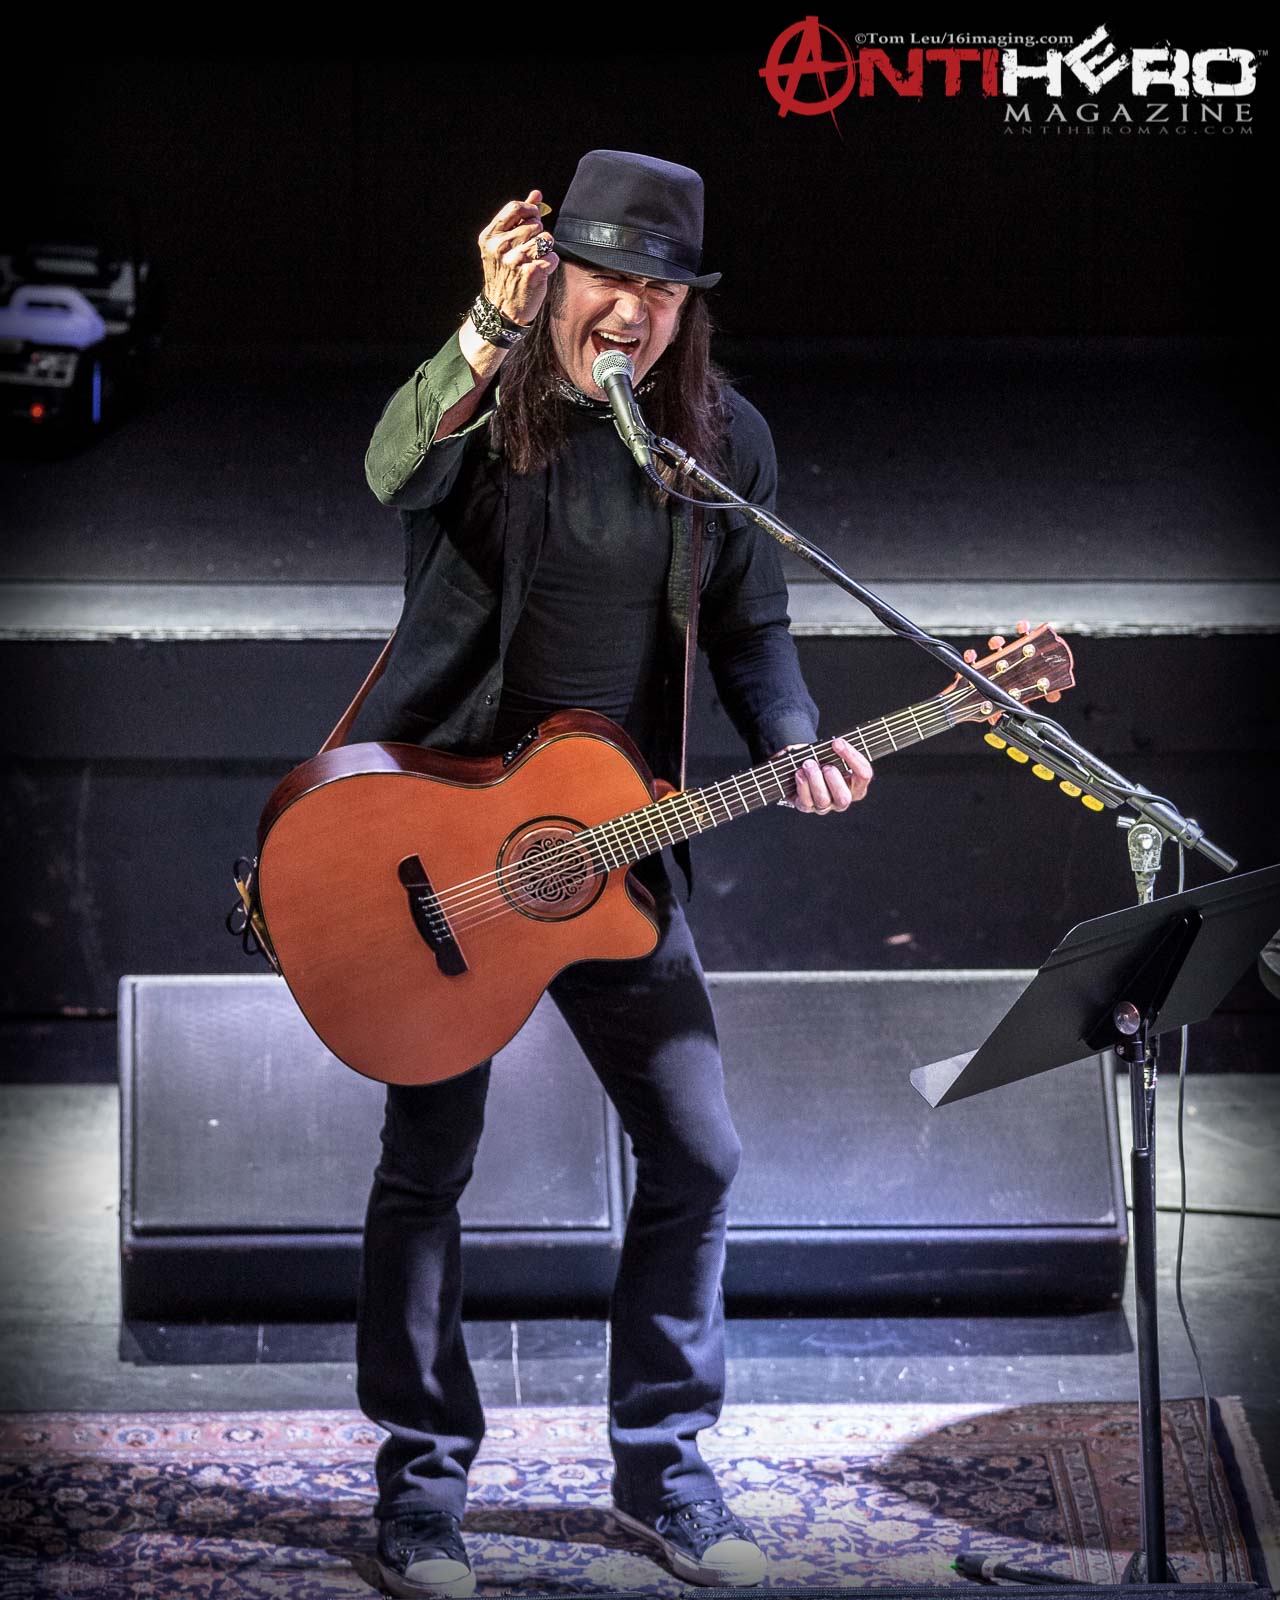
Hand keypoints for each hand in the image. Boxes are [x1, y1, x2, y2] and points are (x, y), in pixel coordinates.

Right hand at [478, 188, 558, 325]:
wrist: (501, 310)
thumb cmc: (505, 275)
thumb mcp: (503, 245)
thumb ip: (520, 218)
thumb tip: (536, 194)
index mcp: (490, 237)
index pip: (515, 207)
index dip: (530, 209)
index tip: (535, 217)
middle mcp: (500, 247)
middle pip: (534, 224)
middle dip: (538, 234)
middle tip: (530, 251)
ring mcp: (515, 260)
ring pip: (546, 239)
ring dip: (546, 250)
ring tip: (535, 261)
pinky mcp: (531, 273)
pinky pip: (553, 257)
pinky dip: (551, 264)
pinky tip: (540, 272)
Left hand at [782, 737, 872, 814]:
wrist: (802, 771)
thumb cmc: (822, 761)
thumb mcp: (832, 753)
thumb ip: (836, 749)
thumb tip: (832, 743)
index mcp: (856, 785)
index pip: (864, 775)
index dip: (852, 758)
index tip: (838, 742)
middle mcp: (842, 799)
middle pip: (844, 798)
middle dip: (833, 779)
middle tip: (826, 765)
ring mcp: (824, 806)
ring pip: (823, 800)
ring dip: (815, 779)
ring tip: (808, 764)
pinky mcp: (807, 806)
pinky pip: (806, 802)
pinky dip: (803, 785)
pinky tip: (799, 773)